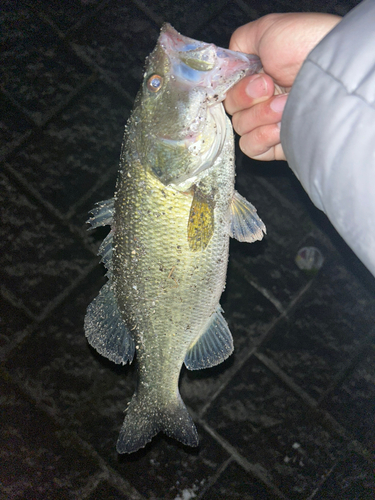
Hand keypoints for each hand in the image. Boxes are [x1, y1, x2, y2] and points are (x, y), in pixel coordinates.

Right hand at [225, 13, 340, 160]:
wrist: (332, 75)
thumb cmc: (306, 47)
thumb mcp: (267, 30)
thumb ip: (241, 42)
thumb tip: (228, 62)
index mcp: (259, 76)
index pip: (229, 90)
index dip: (236, 85)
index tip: (254, 75)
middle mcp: (264, 99)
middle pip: (232, 109)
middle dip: (249, 97)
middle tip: (272, 86)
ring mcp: (270, 123)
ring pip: (241, 127)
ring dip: (260, 115)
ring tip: (285, 104)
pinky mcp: (276, 145)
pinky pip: (251, 147)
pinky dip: (261, 137)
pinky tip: (280, 126)